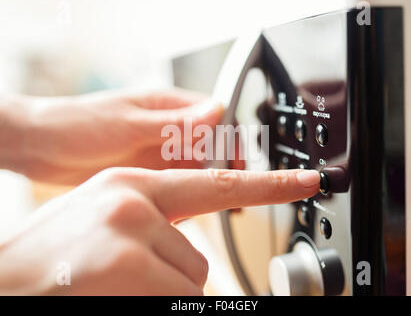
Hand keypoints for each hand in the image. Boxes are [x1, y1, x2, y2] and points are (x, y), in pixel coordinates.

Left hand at [0, 89, 222, 184]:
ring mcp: (158, 151)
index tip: (238, 160)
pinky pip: (177, 180)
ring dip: (207, 180)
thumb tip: (216, 111)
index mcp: (167, 106)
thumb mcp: (130, 124)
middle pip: (210, 144)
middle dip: (224, 164)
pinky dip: (187, 190)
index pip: (214, 117)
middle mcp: (167, 129)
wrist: (41, 148)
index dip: (231, 138)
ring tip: (217, 201)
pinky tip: (189, 203)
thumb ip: (175, 122)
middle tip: (230, 188)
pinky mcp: (148, 171)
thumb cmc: (78, 124)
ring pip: (195, 165)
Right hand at [0, 167, 320, 294]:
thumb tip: (188, 247)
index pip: (215, 183)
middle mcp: (134, 200)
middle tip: (120, 277)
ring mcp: (131, 233)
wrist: (2, 280)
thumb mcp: (105, 220)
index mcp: (131, 183)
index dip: (269, 184)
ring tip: (111, 285)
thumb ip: (153, 221)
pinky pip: (176, 300)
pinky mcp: (128, 269)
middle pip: (196, 259)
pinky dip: (152, 304)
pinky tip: (112, 294)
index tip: (307, 181)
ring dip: (159, 294)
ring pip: (188, 284)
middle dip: (170, 278)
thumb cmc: (51, 256)